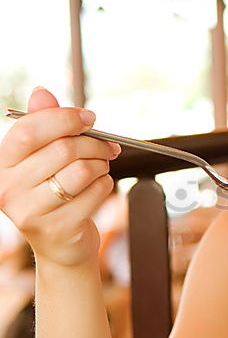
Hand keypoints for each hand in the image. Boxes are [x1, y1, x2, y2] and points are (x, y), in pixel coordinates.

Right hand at [0, 86, 121, 267]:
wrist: (61, 245)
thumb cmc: (52, 192)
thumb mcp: (43, 157)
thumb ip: (43, 123)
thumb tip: (42, 93)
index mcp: (1, 164)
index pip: (30, 130)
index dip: (64, 118)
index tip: (88, 118)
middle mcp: (8, 188)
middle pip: (63, 149)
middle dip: (94, 143)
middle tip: (108, 146)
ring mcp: (30, 211)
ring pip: (82, 170)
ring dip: (101, 164)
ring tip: (100, 167)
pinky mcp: (57, 228)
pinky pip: (95, 192)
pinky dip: (105, 185)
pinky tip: (97, 188)